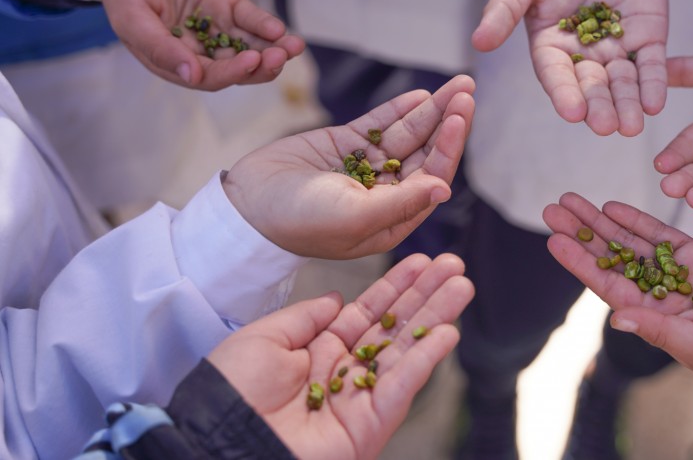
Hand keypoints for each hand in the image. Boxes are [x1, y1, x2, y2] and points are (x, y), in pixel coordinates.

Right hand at [71, 0, 304, 89]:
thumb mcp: (131, 14)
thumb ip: (159, 47)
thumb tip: (192, 76)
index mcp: (174, 60)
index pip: (209, 77)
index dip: (231, 74)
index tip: (250, 63)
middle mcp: (199, 49)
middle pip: (237, 66)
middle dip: (261, 65)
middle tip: (280, 57)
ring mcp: (217, 26)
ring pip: (250, 45)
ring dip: (273, 49)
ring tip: (294, 46)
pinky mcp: (229, 3)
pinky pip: (251, 18)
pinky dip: (266, 24)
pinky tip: (280, 27)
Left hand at [207, 253, 474, 459]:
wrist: (219, 441)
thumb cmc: (230, 393)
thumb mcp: (263, 339)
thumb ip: (306, 317)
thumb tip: (338, 299)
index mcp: (318, 352)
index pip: (368, 313)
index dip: (395, 287)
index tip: (421, 262)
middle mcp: (345, 373)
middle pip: (395, 327)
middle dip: (427, 295)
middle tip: (455, 265)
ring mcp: (360, 399)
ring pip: (407, 351)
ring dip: (437, 318)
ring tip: (463, 286)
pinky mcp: (370, 425)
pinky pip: (403, 387)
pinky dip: (426, 360)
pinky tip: (447, 332)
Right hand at [223, 74, 474, 257]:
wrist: (244, 206)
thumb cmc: (296, 222)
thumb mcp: (351, 218)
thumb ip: (400, 203)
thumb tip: (444, 189)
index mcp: (391, 219)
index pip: (431, 177)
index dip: (448, 147)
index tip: (460, 118)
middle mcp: (384, 194)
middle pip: (425, 152)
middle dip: (447, 122)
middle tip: (466, 91)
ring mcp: (364, 167)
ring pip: (405, 135)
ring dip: (430, 111)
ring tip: (456, 85)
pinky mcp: (344, 146)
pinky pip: (378, 125)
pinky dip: (398, 110)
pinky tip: (420, 96)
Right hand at [472, 0, 667, 136]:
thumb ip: (504, 10)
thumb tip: (478, 42)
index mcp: (551, 47)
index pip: (557, 76)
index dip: (565, 94)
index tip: (573, 113)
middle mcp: (584, 55)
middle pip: (592, 86)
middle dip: (600, 107)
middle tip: (607, 126)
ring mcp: (617, 48)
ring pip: (623, 83)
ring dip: (628, 104)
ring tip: (632, 127)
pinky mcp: (647, 38)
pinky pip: (651, 65)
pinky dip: (654, 84)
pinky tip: (655, 104)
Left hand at [544, 193, 692, 377]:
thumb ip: (661, 329)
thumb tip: (618, 319)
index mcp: (653, 317)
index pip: (608, 285)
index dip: (581, 262)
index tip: (554, 241)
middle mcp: (656, 292)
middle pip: (610, 257)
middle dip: (581, 232)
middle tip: (551, 209)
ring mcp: (675, 271)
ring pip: (629, 241)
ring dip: (600, 220)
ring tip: (570, 200)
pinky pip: (660, 234)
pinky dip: (636, 219)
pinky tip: (611, 206)